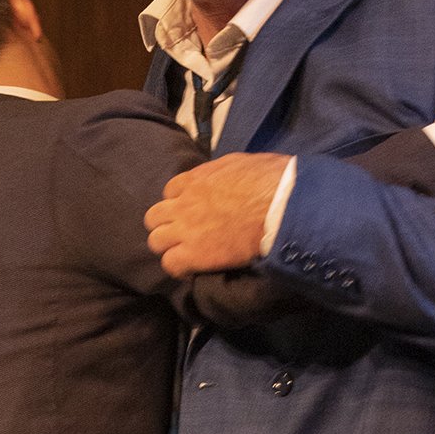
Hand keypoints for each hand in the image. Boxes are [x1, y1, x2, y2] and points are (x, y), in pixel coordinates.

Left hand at [144, 151, 291, 275]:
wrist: (280, 203)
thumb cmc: (270, 179)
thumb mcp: (239, 163)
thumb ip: (220, 172)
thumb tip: (222, 178)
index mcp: (194, 180)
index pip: (170, 192)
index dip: (178, 203)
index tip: (190, 211)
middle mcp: (183, 204)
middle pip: (154, 218)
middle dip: (166, 225)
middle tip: (183, 234)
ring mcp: (185, 230)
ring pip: (156, 241)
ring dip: (169, 247)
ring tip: (186, 254)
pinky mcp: (194, 254)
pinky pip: (170, 264)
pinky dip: (179, 268)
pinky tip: (192, 270)